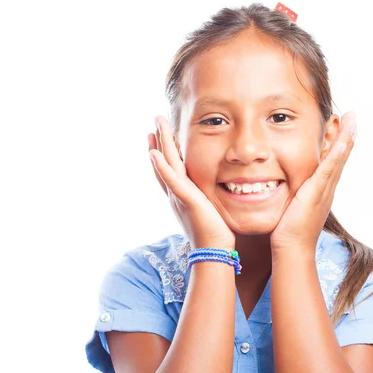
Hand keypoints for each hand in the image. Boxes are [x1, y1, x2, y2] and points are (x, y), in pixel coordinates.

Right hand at [148, 116, 235, 249]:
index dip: (163, 153)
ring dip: (160, 144)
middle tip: (156, 120)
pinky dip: (162, 167)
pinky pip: (172, 181)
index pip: (169, 170)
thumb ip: (208, 199)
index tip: (158, 135)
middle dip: (160, 141)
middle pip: (164, 163)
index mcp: (181, 197)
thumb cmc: (216, 236)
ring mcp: (178, 197)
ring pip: (166, 166)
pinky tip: (155, 153)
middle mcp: (176, 195)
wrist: (214, 252)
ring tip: (156, 125)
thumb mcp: (210, 210)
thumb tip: (217, 190)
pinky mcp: (186, 201)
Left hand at [270, 111, 357, 252]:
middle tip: (351, 115)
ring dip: (346, 138)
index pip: (331, 162)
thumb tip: (280, 185)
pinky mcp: (317, 192)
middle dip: (346, 135)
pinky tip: (344, 138)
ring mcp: (324, 190)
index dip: (336, 144)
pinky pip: (330, 169)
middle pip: (340, 157)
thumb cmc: (288, 232)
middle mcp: (326, 188)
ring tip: (352, 118)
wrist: (292, 248)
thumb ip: (291, 193)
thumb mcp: (291, 206)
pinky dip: (338, 153)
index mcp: (320, 190)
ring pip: (338, 159)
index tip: (338, 125)